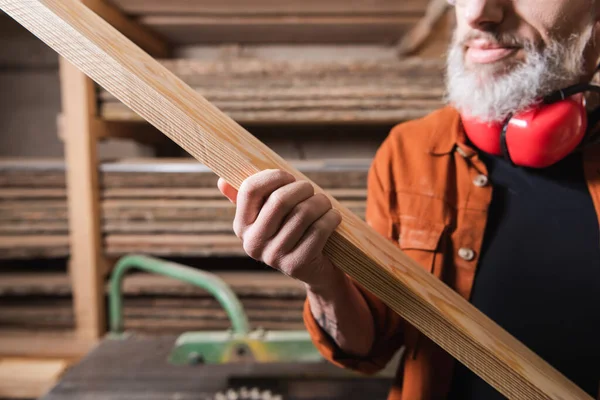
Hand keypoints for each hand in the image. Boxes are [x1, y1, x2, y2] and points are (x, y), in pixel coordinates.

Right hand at [217, 169, 341, 285]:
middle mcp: (253, 243)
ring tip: (324, 203)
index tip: (289, 178)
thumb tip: (222, 182)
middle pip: (279, 200)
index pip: (250, 189)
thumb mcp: (269, 216)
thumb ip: (249, 198)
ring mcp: (274, 257)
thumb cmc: (292, 231)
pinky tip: (333, 217)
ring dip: (320, 202)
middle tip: (311, 190)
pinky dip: (330, 218)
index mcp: (241, 226)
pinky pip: (318, 230)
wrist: (315, 270)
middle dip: (302, 188)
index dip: (273, 176)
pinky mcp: (296, 265)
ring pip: (303, 214)